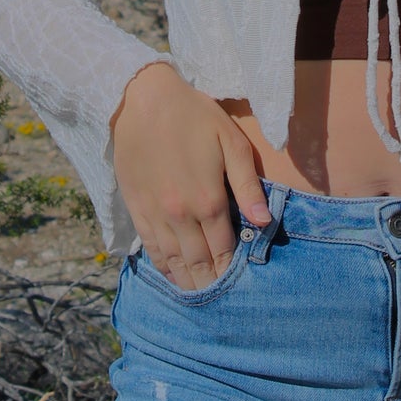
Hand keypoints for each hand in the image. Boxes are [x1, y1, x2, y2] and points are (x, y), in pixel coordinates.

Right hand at [111, 62, 271, 290]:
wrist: (142, 100)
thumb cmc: (193, 115)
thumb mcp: (231, 141)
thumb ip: (248, 184)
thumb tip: (264, 221)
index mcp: (209, 200)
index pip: (225, 249)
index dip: (232, 269)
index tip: (241, 285)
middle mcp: (181, 215)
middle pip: (199, 262)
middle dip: (212, 283)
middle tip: (222, 300)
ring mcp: (156, 214)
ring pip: (174, 261)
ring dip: (188, 282)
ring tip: (199, 297)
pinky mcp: (136, 208)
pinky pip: (150, 247)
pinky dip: (163, 267)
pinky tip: (172, 276)